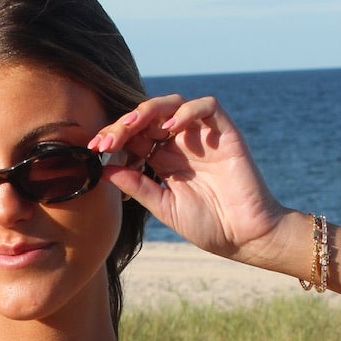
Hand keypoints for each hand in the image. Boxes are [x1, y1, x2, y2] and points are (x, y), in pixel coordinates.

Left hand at [89, 93, 294, 266]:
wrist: (245, 237)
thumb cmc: (208, 225)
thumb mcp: (163, 205)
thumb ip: (137, 184)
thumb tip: (102, 169)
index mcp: (163, 159)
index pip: (134, 136)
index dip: (113, 138)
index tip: (94, 150)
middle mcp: (181, 143)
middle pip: (148, 117)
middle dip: (123, 125)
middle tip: (107, 141)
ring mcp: (203, 136)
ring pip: (173, 104)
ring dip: (149, 110)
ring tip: (132, 126)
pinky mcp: (226, 133)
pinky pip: (207, 106)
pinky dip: (187, 111)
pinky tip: (171, 129)